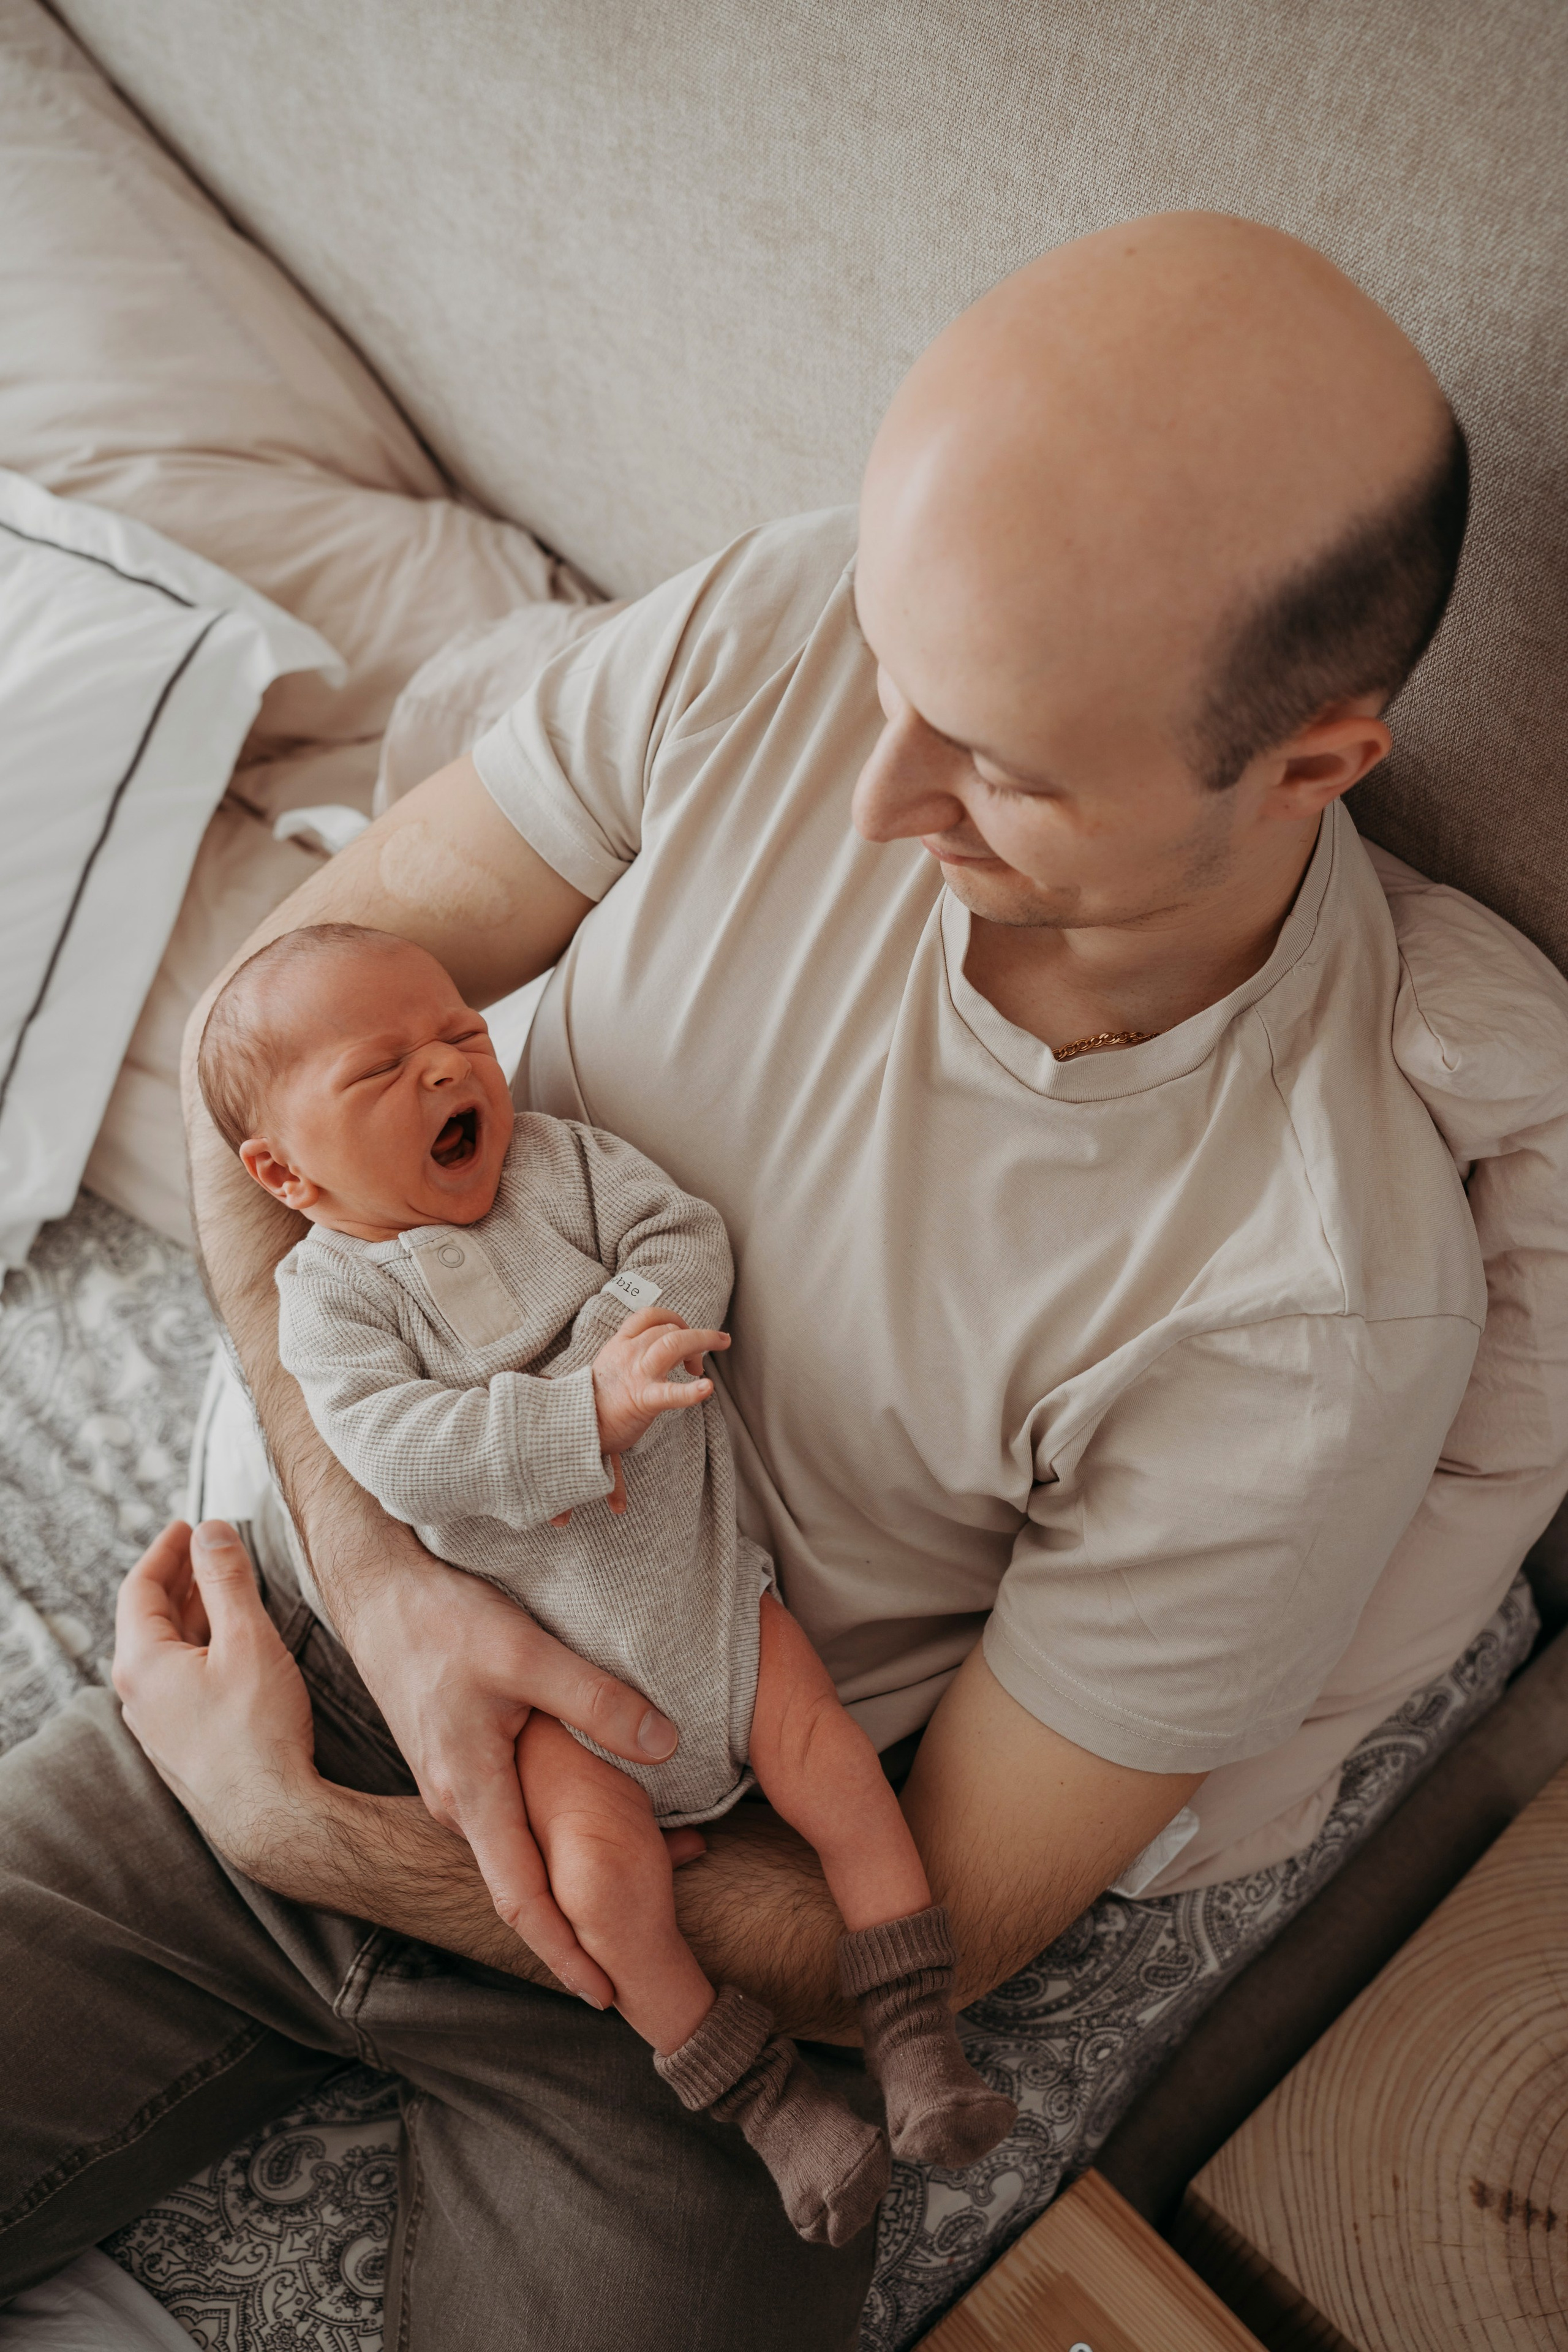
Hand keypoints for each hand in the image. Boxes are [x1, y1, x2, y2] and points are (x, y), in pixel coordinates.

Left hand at [113, 1519, 319, 1863]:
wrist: (271, 1817)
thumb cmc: (259, 1730)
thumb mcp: (248, 1639)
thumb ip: (227, 1579)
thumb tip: (211, 1531)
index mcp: (141, 1662)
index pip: (140, 1588)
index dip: (166, 1550)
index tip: (187, 1527)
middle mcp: (136, 1694)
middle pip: (147, 1619)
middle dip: (179, 1578)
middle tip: (206, 1550)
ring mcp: (155, 1724)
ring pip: (164, 1652)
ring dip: (190, 1614)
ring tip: (221, 1589)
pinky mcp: (178, 1745)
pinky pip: (177, 1681)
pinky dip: (197, 1648)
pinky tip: (227, 1647)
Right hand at [113, 1524, 703, 1994]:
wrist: (376, 1588)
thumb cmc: (442, 1618)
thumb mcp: (527, 1653)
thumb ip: (596, 1701)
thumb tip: (666, 1745)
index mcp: (471, 1792)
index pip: (520, 1898)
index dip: (562, 1951)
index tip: (604, 1993)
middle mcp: (456, 1802)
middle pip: (522, 1884)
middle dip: (577, 1922)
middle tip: (638, 1952)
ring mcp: (452, 1783)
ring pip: (518, 1847)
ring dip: (569, 1871)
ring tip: (641, 1874)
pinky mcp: (456, 1758)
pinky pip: (509, 1812)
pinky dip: (552, 1829)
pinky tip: (594, 1810)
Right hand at [591, 1305, 729, 1453]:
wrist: (576, 1425)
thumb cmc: (598, 1401)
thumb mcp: (611, 1366)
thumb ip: (632, 1355)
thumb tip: (664, 1354)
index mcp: (620, 1344)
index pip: (650, 1315)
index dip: (673, 1319)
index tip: (683, 1333)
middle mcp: (630, 1352)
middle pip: (669, 1329)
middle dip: (694, 1337)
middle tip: (701, 1359)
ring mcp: (637, 1374)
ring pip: (674, 1344)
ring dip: (701, 1342)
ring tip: (719, 1347)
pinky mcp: (644, 1400)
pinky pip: (671, 1392)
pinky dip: (691, 1391)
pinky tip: (706, 1388)